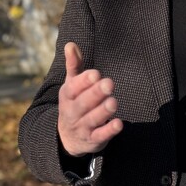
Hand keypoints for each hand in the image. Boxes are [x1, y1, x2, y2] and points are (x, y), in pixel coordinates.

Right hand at [57, 42, 123, 156]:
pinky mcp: (92, 140)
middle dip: (96, 93)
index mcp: (67, 96)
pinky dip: (109, 131)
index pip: (73, 88)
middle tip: (109, 83)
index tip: (96, 74)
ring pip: (92, 119)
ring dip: (103, 111)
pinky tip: (119, 124)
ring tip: (113, 102)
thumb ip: (74, 65)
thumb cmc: (74, 103)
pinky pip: (100, 136)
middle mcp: (72, 112)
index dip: (84, 81)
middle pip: (83, 103)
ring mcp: (82, 127)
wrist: (66, 137)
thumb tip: (71, 44)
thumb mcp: (71, 85)